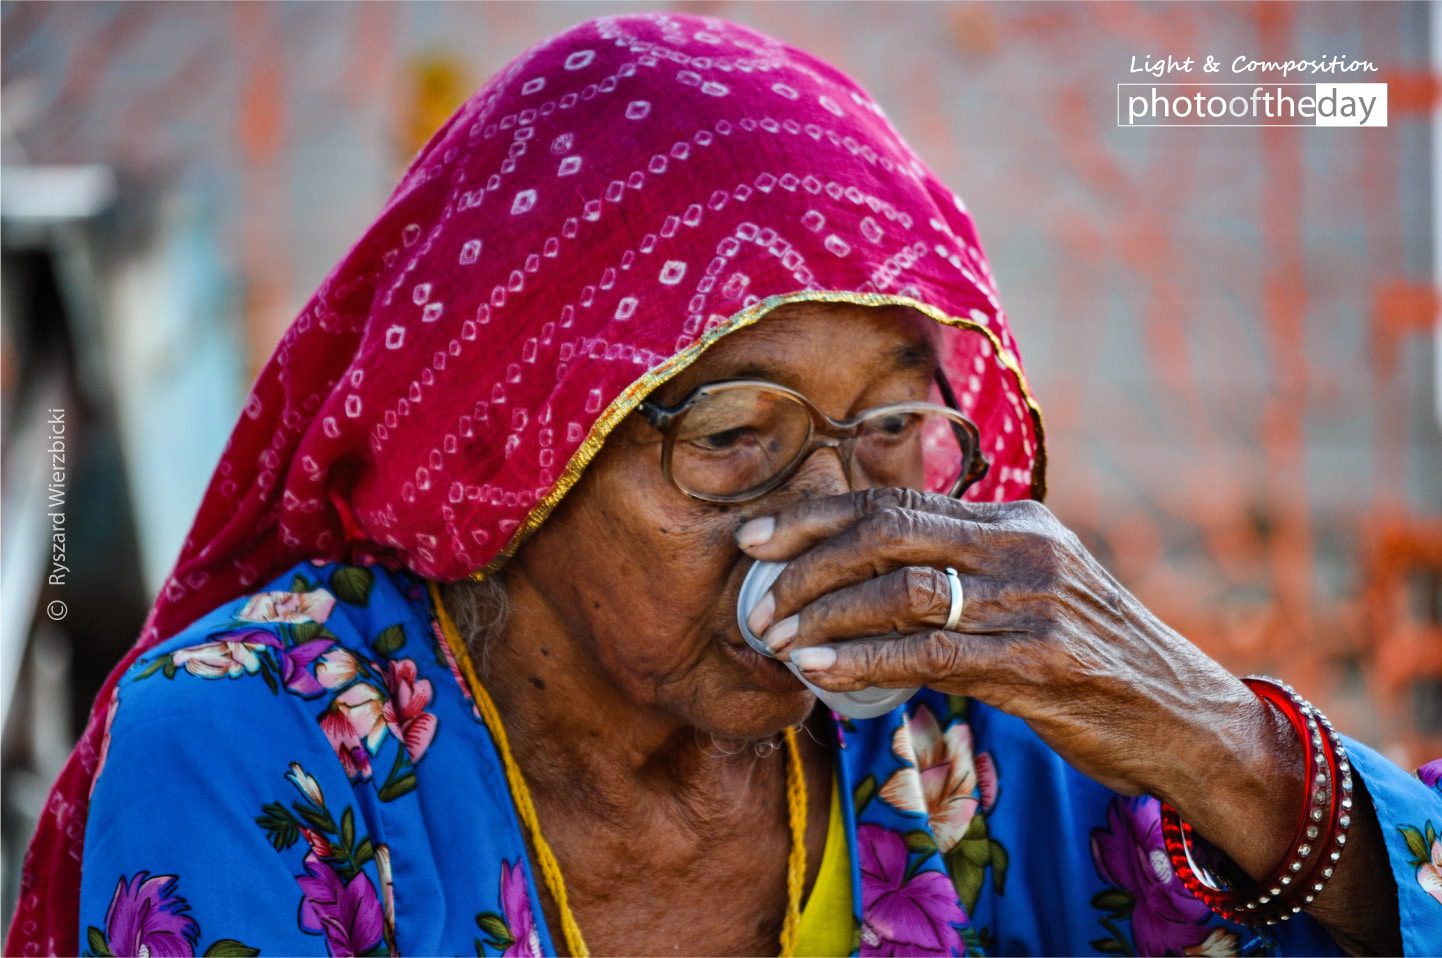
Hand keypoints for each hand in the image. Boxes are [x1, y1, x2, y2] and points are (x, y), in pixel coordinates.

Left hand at [735, 488, 1403, 952]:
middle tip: (755, 595)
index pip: (895, 501)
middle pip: (889, 530)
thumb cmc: (1092, 657)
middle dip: (807, 559)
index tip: (754, 538)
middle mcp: (1023, 547)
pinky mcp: (1040, 664)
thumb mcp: (1034, 591)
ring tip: (776, 640)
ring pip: (902, 591)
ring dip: (826, 616)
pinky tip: (820, 674)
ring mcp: (1034, 603)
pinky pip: (931, 656)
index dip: (815, 516)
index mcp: (1015, 521)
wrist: (1183, 716)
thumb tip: (864, 579)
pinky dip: (864, 663)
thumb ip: (964, 571)